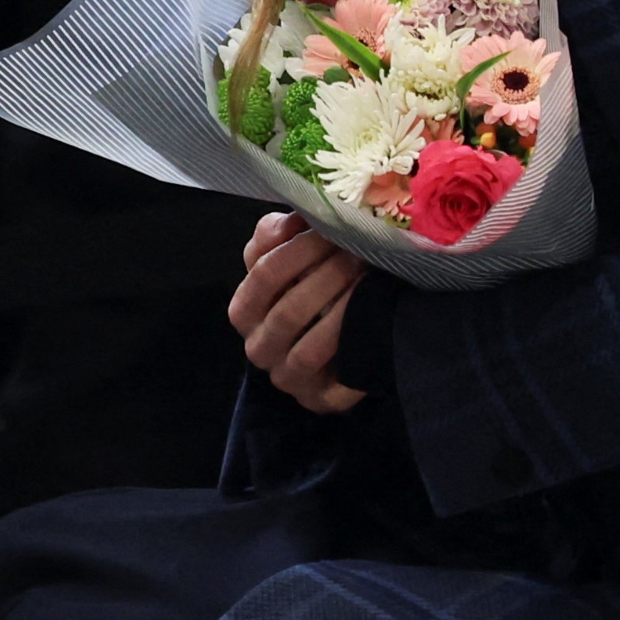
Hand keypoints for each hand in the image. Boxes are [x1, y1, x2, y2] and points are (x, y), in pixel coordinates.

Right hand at [226, 210, 367, 415]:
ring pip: (310, 350)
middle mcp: (258, 349)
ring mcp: (287, 379)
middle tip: (361, 255)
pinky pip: (336, 386)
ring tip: (369, 284)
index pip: (264, 275)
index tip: (334, 231)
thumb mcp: (283, 259)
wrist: (330, 346)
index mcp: (243, 311)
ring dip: (343, 313)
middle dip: (329, 278)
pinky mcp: (319, 401)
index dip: (301, 250)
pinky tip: (376, 328)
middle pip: (289, 312)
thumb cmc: (303, 291)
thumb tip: (293, 218)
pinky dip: (356, 354)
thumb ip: (275, 235)